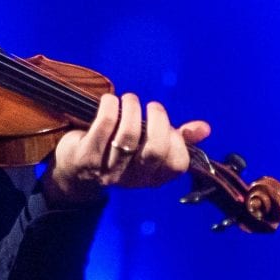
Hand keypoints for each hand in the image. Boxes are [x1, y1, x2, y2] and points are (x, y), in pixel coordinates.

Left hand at [42, 93, 210, 205]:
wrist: (74, 172)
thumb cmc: (117, 152)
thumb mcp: (148, 147)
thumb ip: (177, 138)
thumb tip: (204, 128)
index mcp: (153, 177)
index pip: (177, 165)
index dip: (177, 141)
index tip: (169, 126)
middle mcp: (133, 178)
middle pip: (155, 151)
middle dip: (157, 120)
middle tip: (151, 106)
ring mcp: (108, 169)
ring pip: (128, 136)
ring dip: (131, 109)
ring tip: (128, 100)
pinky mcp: (86, 157)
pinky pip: (103, 126)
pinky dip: (110, 107)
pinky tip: (110, 101)